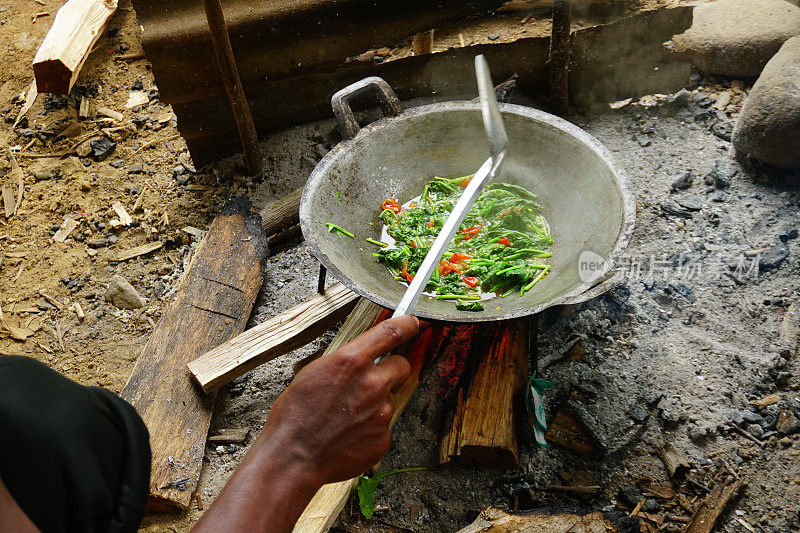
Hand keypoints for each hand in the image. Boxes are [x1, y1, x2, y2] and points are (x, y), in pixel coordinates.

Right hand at [193, 315, 419, 532]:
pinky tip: (349, 434)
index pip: (392, 332)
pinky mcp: (383, 438)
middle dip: (391, 370)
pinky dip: (371, 428)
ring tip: (348, 416)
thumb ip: (345, 362)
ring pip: (391, 398)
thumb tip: (359, 358)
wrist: (292, 457)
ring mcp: (381, 412)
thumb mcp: (314, 372)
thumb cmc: (294, 415)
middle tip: (372, 381)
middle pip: (402, 366)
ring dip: (377, 402)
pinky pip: (384, 426)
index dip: (408, 324)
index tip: (414, 323)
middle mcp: (373, 383)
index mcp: (352, 361)